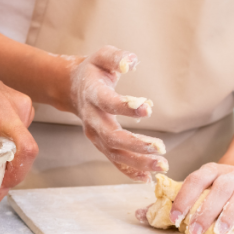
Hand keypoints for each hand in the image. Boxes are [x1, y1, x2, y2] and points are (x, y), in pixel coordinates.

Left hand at [0, 74, 38, 208]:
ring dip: (3, 162)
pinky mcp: (15, 106)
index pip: (25, 148)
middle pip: (23, 151)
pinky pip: (15, 136)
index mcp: (1, 108)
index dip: (15, 175)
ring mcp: (19, 104)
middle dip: (6, 174)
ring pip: (19, 146)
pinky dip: (2, 149)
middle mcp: (17, 105)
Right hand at [65, 46, 168, 182]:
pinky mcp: (100, 143)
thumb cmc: (94, 70)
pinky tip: (146, 178)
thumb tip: (130, 62)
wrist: (72, 88)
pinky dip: (128, 171)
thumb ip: (116, 57)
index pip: (108, 103)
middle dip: (136, 144)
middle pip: (112, 136)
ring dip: (138, 162)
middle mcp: (92, 118)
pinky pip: (113, 160)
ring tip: (162, 165)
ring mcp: (94, 134)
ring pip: (114, 153)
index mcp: (93, 94)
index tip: (147, 108)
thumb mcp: (102, 56)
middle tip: (161, 148)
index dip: (126, 107)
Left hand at [169, 163, 233, 233]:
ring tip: (220, 232)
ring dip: (230, 215)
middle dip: (206, 211)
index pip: (195, 180)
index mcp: (210, 170)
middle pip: (220, 189)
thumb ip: (173, 201)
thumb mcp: (198, 187)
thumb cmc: (216, 186)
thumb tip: (142, 214)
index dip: (184, 199)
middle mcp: (230, 174)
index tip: (175, 219)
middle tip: (195, 231)